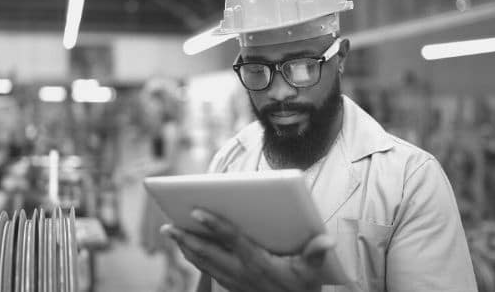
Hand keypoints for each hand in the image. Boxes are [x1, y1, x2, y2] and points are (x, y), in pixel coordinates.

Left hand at [161, 209, 334, 291]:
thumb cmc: (302, 287)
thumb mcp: (312, 272)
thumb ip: (316, 253)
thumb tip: (327, 240)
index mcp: (258, 262)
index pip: (232, 240)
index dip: (214, 224)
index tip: (197, 211)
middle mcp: (241, 272)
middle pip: (208, 253)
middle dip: (186, 238)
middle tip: (168, 225)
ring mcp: (233, 280)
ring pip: (203, 262)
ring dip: (185, 247)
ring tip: (170, 232)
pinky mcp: (231, 285)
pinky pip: (206, 270)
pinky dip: (194, 258)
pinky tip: (186, 248)